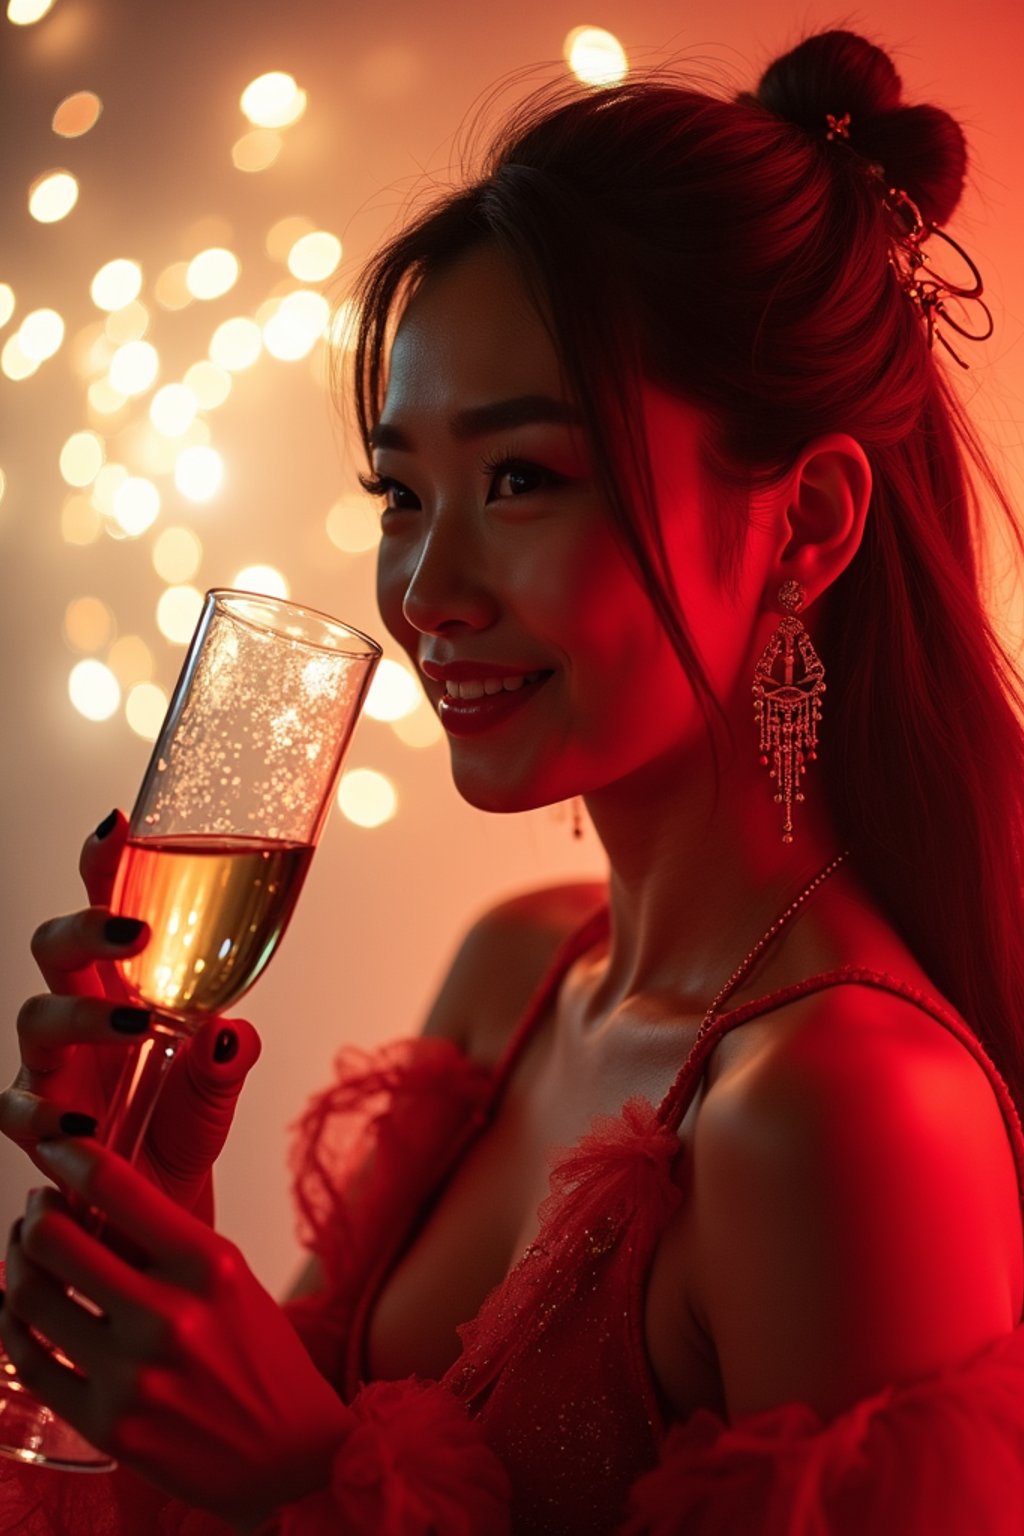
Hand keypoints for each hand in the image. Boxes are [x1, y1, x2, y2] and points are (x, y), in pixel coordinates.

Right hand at [0, 811, 261, 1217]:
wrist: (156, 1195)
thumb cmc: (183, 1117)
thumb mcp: (218, 1085)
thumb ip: (226, 1058)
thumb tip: (232, 1034)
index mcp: (125, 980)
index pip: (107, 903)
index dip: (103, 862)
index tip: (117, 823)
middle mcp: (78, 1010)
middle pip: (54, 947)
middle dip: (84, 927)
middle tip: (133, 931)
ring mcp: (50, 1063)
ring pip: (36, 1017)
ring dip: (83, 1016)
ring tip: (136, 1026)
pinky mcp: (33, 1118)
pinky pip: (16, 1106)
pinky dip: (43, 1112)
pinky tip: (79, 1119)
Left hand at [0, 1136, 351, 1525]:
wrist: (290, 1457)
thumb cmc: (262, 1358)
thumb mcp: (231, 1279)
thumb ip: (165, 1244)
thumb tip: (90, 1202)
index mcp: (210, 1265)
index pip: (118, 1187)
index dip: (71, 1155)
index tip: (55, 1144)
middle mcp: (170, 1317)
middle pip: (55, 1241)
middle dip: (34, 1216)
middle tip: (40, 1211)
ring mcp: (133, 1376)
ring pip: (30, 1298)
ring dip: (16, 1265)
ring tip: (27, 1256)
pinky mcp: (107, 1426)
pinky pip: (30, 1362)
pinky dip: (11, 1326)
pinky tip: (20, 1312)